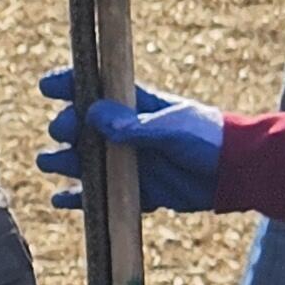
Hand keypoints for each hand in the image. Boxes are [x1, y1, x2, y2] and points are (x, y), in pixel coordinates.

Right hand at [37, 71, 224, 213]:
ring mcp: (129, 161)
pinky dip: (79, 198)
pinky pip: (101, 195)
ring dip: (64, 161)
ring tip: (49, 163)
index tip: (47, 85)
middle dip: (67, 126)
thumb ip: (136, 125)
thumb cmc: (208, 138)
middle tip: (64, 132)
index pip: (96, 89)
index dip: (69, 84)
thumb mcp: (173, 127)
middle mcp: (126, 132)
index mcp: (137, 106)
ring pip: (86, 161)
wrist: (236, 172)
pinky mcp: (136, 190)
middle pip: (83, 126)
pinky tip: (60, 199)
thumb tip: (93, 113)